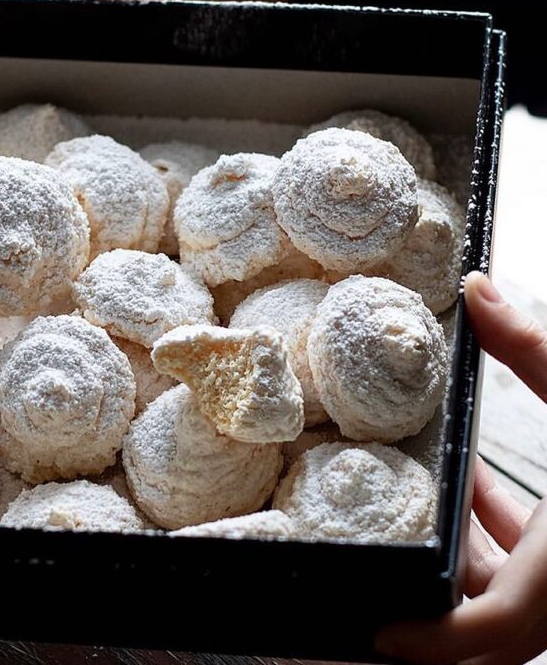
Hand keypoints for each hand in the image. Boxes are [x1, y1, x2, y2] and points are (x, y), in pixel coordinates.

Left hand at [376, 271, 546, 664]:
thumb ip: (532, 348)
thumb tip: (476, 287)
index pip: (495, 629)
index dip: (434, 642)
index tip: (384, 632)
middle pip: (496, 627)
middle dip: (443, 593)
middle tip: (399, 544)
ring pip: (516, 597)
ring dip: (469, 551)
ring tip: (440, 490)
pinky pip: (537, 571)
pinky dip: (502, 536)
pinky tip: (482, 484)